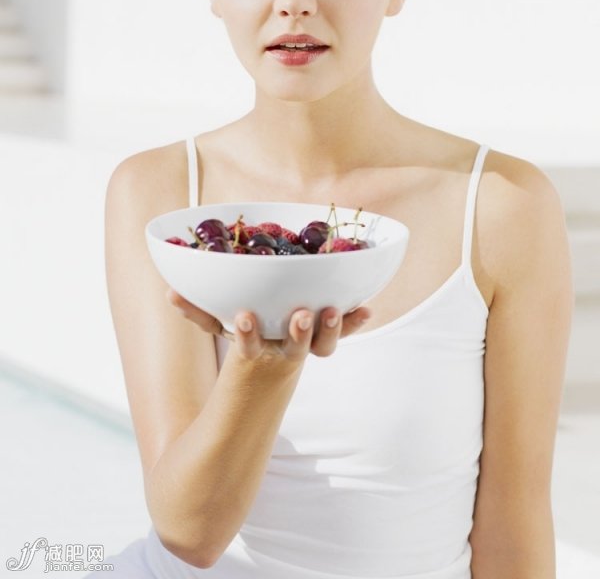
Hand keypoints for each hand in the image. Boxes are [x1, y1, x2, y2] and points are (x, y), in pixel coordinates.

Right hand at [166, 289, 370, 361]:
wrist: (269, 373)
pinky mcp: (327, 337)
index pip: (249, 345)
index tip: (244, 317)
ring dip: (331, 329)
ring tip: (334, 310)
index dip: (248, 335)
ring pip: (322, 344)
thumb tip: (171, 293)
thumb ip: (198, 311)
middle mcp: (285, 351)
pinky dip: (354, 323)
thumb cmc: (244, 339)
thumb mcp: (218, 326)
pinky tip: (366, 309)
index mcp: (256, 351)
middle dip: (298, 334)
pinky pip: (343, 332)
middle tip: (299, 316)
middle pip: (296, 348)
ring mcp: (308, 347)